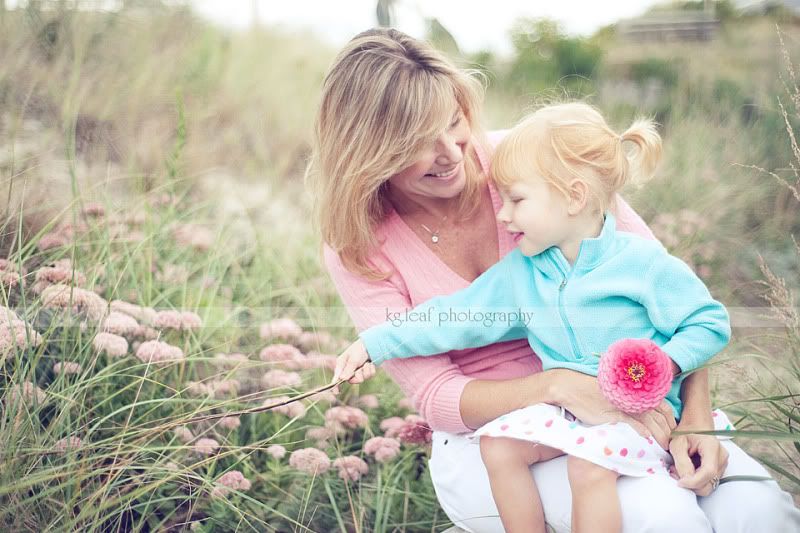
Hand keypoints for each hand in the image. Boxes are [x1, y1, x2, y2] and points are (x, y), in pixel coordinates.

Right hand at [331, 339, 375, 392]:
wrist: (371, 344)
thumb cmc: (359, 349)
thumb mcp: (353, 359)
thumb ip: (348, 369)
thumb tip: (342, 379)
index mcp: (342, 365)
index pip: (337, 378)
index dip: (336, 386)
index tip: (336, 392)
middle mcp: (348, 370)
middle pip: (352, 381)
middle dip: (358, 375)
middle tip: (360, 368)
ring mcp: (357, 371)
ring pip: (362, 379)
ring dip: (366, 371)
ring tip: (366, 362)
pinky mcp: (365, 372)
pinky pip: (369, 376)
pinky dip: (371, 369)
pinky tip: (370, 363)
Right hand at [549, 370, 675, 448]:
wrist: (574, 389)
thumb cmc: (594, 393)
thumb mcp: (617, 396)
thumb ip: (631, 402)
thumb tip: (644, 414)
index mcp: (637, 393)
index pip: (664, 408)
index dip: (672, 422)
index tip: (674, 434)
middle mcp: (634, 398)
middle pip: (660, 417)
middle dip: (669, 433)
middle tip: (672, 446)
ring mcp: (625, 405)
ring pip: (650, 421)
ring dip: (660, 436)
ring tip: (664, 448)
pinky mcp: (614, 412)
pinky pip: (632, 422)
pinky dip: (641, 430)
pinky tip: (646, 438)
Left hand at [669, 428, 728, 495]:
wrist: (696, 427)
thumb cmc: (686, 432)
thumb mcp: (677, 443)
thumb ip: (681, 462)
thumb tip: (685, 479)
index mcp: (712, 447)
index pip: (708, 471)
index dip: (693, 481)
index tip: (679, 482)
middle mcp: (721, 457)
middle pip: (710, 483)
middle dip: (691, 484)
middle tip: (674, 473)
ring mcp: (722, 464)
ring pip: (709, 485)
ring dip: (692, 483)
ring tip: (678, 470)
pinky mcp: (719, 470)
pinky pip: (708, 482)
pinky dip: (696, 481)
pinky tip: (686, 471)